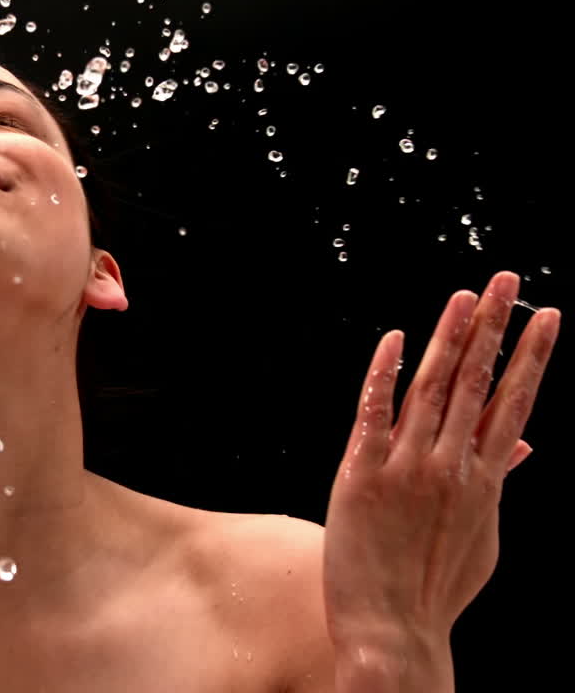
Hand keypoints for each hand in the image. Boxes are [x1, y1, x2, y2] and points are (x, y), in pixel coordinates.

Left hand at [323, 272, 560, 669]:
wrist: (392, 628)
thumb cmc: (437, 585)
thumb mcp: (482, 535)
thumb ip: (498, 483)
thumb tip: (523, 445)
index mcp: (485, 480)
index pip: (514, 403)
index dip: (531, 357)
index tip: (548, 316)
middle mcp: (450, 466)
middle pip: (477, 383)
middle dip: (495, 328)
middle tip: (506, 279)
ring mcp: (405, 467)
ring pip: (432, 389)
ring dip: (449, 338)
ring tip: (466, 295)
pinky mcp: (360, 473)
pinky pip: (373, 412)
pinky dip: (386, 375)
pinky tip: (396, 340)